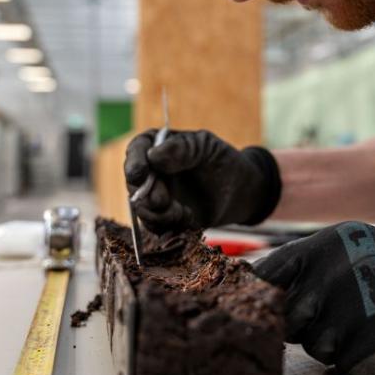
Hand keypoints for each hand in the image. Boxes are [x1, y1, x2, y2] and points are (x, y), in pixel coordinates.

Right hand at [124, 129, 280, 231]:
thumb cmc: (222, 160)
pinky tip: (188, 219)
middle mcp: (151, 172)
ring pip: (142, 209)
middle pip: (134, 184)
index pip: (136, 151)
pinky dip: (169, 227)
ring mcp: (156, 196)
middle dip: (146, 196)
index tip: (139, 174)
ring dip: (158, 215)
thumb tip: (153, 157)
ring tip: (182, 213)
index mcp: (157, 147)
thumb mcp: (205, 147)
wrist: (240, 190)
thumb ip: (182, 148)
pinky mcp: (164, 218)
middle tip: (163, 201)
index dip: (134, 163)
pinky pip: (156, 227)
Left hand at [253, 221, 374, 374]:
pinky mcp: (374, 337)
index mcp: (325, 244)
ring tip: (371, 320)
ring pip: (315, 345)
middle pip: (286, 319)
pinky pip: (344, 363)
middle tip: (342, 314)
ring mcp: (354, 304)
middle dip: (305, 325)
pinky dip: (360, 359)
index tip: (262, 310)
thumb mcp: (351, 249)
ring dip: (336, 342)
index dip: (260, 299)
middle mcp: (334, 270)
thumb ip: (305, 267)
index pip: (266, 276)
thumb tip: (253, 289)